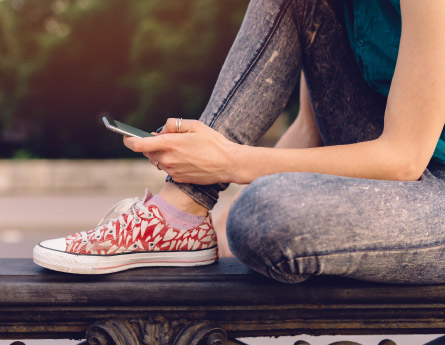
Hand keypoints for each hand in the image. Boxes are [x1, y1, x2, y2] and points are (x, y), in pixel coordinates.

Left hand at [123, 119, 238, 184]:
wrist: (228, 164)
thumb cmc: (213, 142)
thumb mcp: (195, 125)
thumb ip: (174, 124)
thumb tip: (161, 130)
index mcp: (169, 144)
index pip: (138, 144)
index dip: (129, 140)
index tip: (126, 137)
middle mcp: (167, 159)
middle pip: (148, 153)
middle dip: (152, 145)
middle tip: (166, 139)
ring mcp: (172, 171)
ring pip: (158, 161)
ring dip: (163, 154)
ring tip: (181, 149)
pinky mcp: (178, 179)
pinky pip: (168, 169)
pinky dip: (173, 163)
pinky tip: (187, 159)